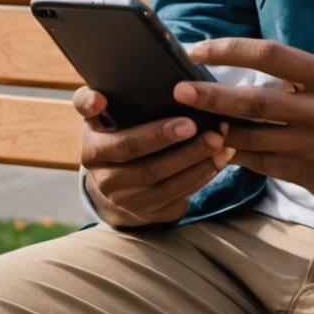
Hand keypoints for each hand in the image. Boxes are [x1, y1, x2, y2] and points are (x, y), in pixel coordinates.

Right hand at [74, 87, 233, 227]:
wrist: (110, 176)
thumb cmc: (111, 132)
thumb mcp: (95, 117)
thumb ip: (89, 101)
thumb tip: (98, 97)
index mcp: (93, 152)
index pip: (127, 145)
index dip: (157, 135)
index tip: (189, 123)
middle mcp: (107, 182)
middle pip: (152, 169)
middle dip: (188, 151)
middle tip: (216, 133)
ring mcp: (128, 202)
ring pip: (168, 187)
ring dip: (199, 167)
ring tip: (223, 145)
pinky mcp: (148, 215)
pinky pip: (178, 200)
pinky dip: (201, 180)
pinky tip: (218, 163)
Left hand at [175, 39, 313, 206]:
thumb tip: (274, 74)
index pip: (270, 56)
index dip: (230, 50)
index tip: (199, 49)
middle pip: (253, 103)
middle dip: (211, 98)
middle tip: (177, 92)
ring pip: (255, 142)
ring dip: (220, 133)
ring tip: (192, 126)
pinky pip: (270, 168)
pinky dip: (245, 158)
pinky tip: (225, 150)